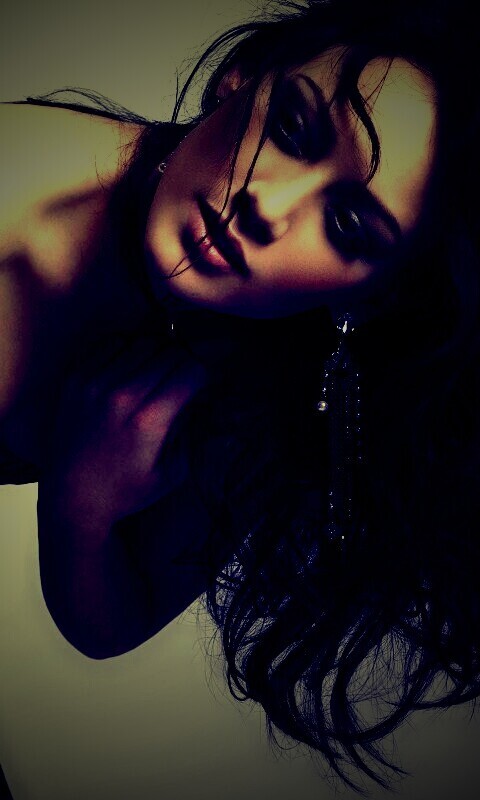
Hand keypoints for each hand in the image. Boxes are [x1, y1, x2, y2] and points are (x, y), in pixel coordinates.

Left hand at [43, 337, 205, 537]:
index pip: (190, 370)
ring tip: (159, 369)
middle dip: (184, 361)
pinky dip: (127, 348)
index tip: (202, 383)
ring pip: (141, 342)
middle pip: (169, 352)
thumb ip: (192, 431)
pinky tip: (131, 365)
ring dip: (157, 352)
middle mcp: (121, 397)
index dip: (204, 374)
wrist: (74, 498)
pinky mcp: (75, 380)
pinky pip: (109, 344)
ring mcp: (94, 384)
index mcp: (149, 421)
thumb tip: (203, 398)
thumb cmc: (127, 490)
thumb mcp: (174, 472)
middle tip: (184, 376)